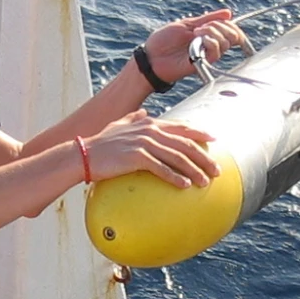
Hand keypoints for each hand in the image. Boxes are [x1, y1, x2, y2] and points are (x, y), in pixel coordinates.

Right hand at [86, 113, 218, 187]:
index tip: (214, 140)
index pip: (180, 127)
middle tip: (216, 169)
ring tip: (205, 182)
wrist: (83, 154)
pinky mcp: (136, 157)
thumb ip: (134, 118)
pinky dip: (175, 177)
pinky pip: (161, 169)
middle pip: (184, 144)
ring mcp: (143, 143)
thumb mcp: (118, 125)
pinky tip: (184, 185)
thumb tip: (144, 112)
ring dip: (193, 170)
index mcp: (148, 124)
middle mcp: (149, 131)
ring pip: (176, 157)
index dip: (199, 133)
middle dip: (203, 157)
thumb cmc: (101, 143)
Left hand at [141, 9, 248, 82]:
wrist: (151, 57)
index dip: (232, 25)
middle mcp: (210, 47)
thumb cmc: (164, 40)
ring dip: (213, 32)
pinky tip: (198, 39)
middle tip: (203, 26)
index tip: (225, 18)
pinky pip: (216, 53)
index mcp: (207, 36)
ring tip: (196, 33)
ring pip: (226, 43)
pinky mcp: (203, 64)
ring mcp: (207, 55)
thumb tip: (228, 13)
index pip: (231, 32)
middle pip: (233, 36)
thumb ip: (207, 19)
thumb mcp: (186, 24)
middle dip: (222, 26)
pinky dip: (211, 42)